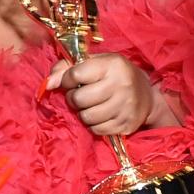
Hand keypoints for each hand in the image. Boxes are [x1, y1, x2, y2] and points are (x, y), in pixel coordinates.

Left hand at [43, 54, 176, 134]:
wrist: (146, 96)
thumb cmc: (112, 76)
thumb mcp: (93, 63)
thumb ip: (66, 68)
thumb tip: (48, 84)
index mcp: (112, 65)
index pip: (75, 75)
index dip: (67, 80)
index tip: (72, 81)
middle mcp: (122, 85)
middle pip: (79, 99)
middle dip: (74, 98)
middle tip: (80, 96)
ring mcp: (125, 107)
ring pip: (86, 117)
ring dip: (83, 112)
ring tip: (91, 105)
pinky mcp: (126, 124)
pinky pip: (96, 130)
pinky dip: (93, 124)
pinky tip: (100, 115)